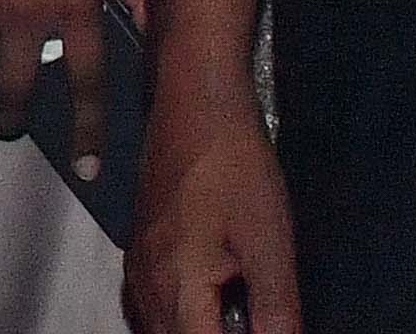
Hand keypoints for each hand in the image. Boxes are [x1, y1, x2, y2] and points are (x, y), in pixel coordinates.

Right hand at [125, 62, 297, 333]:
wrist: (196, 104)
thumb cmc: (233, 165)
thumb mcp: (270, 243)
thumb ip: (275, 308)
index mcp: (176, 284)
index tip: (265, 327)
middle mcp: (147, 280)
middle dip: (212, 333)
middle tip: (254, 319)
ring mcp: (140, 263)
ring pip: (158, 326)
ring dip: (197, 328)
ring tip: (238, 316)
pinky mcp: (143, 247)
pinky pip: (154, 305)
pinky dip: (181, 319)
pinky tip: (211, 308)